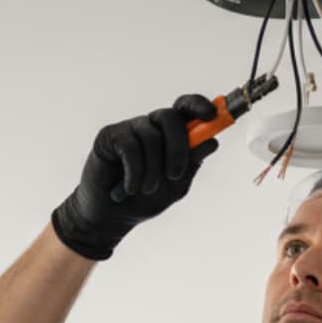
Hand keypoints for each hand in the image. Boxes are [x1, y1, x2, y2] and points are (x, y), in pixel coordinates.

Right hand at [50, 94, 221, 260]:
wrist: (111, 217)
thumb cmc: (144, 199)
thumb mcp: (176, 185)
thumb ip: (192, 163)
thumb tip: (212, 141)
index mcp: (170, 134)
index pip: (186, 108)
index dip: (198, 105)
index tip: (210, 115)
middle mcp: (150, 126)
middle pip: (170, 117)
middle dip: (178, 148)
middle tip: (174, 175)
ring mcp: (129, 129)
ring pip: (151, 137)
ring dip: (153, 170)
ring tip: (146, 189)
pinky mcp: (109, 136)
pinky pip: (130, 147)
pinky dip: (135, 172)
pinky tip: (129, 188)